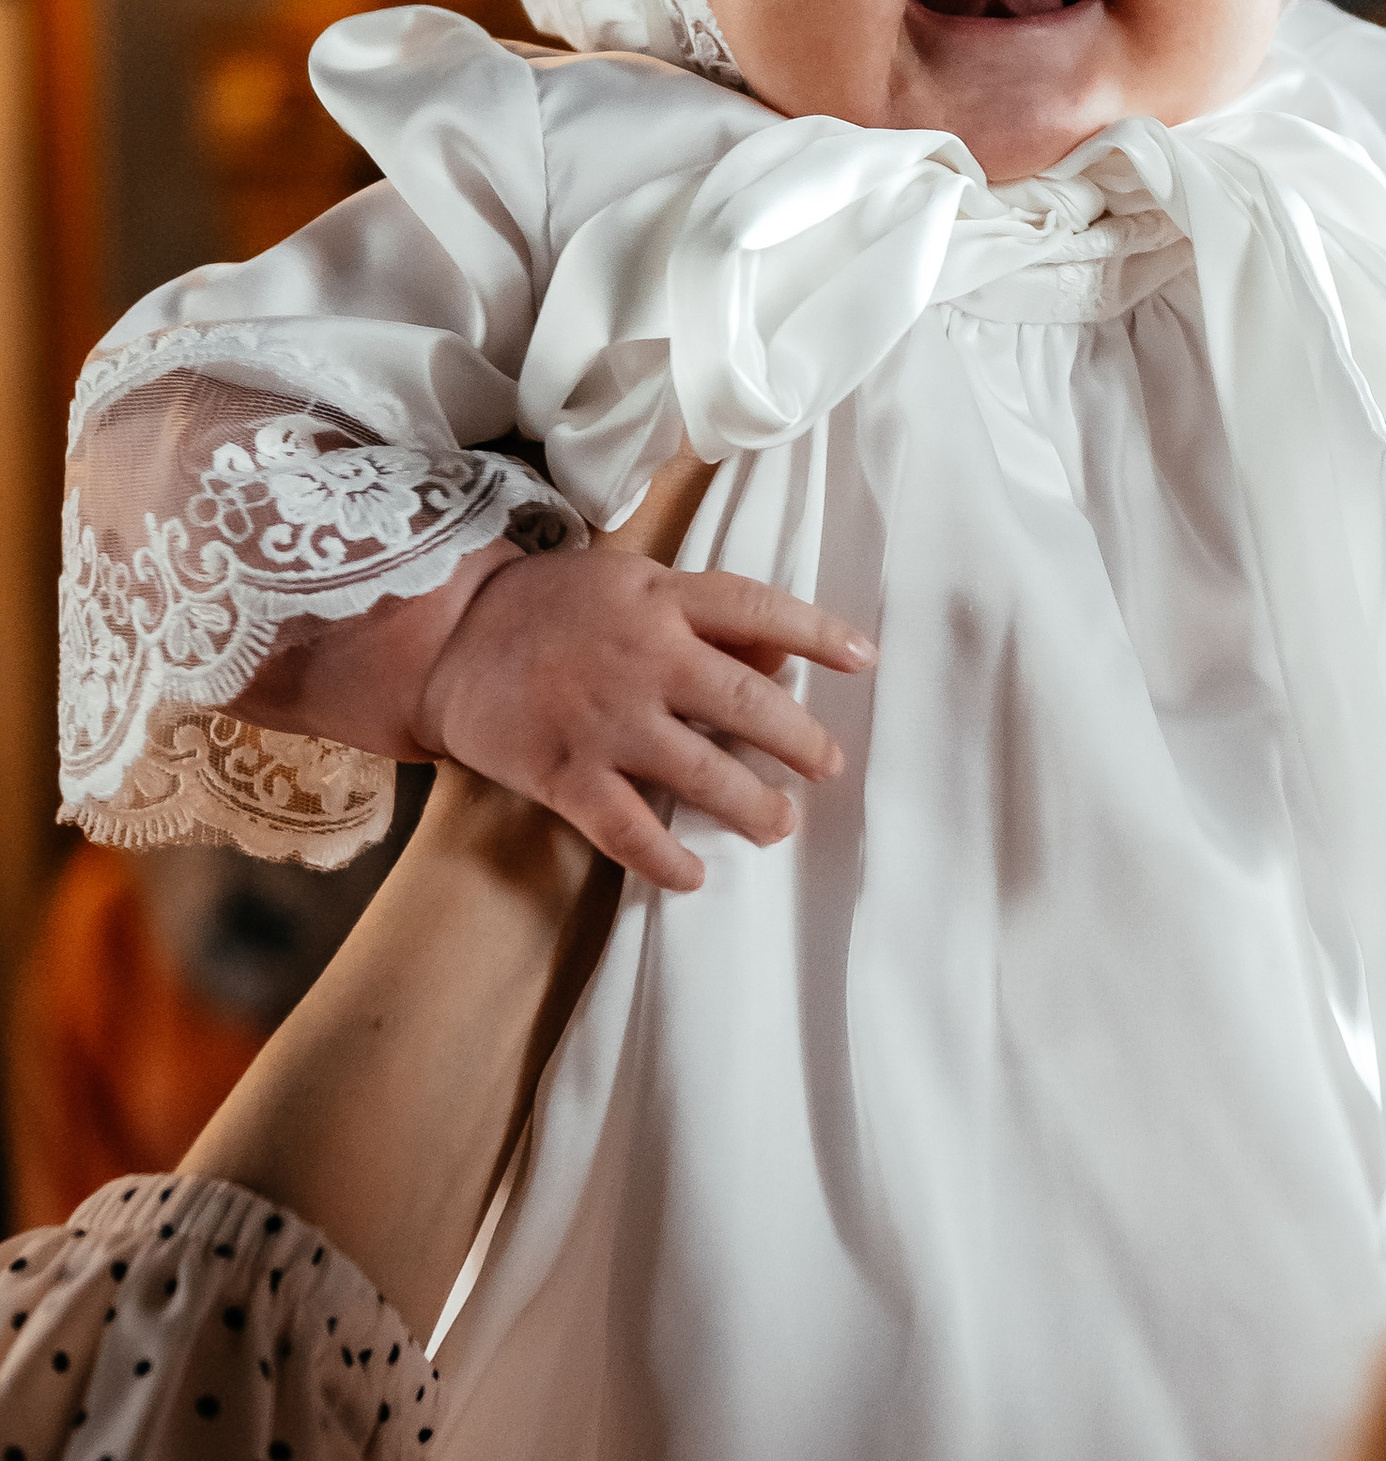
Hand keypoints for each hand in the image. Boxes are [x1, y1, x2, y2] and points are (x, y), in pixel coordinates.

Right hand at [413, 540, 869, 892]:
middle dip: (800, 742)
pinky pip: (629, 828)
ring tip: (778, 824)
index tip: (865, 660)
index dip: (819, 635)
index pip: (760, 610)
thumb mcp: (631, 585)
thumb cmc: (550, 606)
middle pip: (746, 703)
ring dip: (752, 805)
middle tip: (827, 766)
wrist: (444, 635)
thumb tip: (780, 660)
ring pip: (702, 772)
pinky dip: (666, 859)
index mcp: (663, 601)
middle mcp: (645, 658)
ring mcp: (606, 719)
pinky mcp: (566, 773)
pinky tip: (694, 876)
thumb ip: (701, 617)